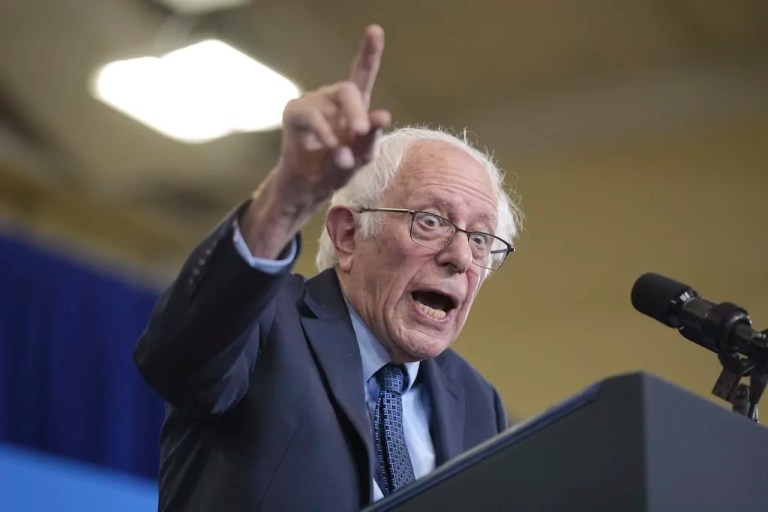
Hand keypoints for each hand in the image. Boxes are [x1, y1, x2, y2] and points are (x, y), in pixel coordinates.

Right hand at [240, 25, 390, 258]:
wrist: (307, 187)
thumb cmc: (336, 168)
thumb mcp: (360, 158)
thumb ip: (371, 140)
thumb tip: (383, 115)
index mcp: (354, 106)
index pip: (362, 74)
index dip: (369, 52)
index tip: (374, 30)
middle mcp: (333, 99)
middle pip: (349, 90)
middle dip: (357, 111)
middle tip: (361, 133)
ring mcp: (312, 103)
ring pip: (330, 103)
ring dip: (339, 130)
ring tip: (345, 157)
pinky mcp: (294, 113)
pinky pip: (309, 115)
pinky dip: (322, 132)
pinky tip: (331, 147)